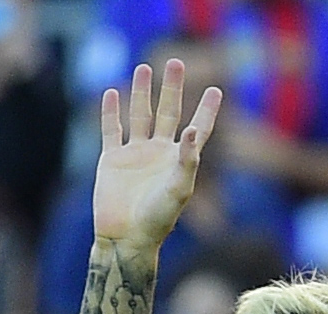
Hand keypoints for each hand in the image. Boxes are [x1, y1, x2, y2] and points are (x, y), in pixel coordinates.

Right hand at [93, 59, 221, 248]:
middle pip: (168, 113)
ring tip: (144, 68)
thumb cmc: (158, 219)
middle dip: (172, 88)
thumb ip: (188, 160)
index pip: (197, 129)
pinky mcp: (112, 160)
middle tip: (176, 62)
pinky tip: (111, 93)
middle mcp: (159, 154)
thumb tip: (192, 129)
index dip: (206, 110)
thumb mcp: (179, 189)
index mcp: (179, 161)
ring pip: (140, 115)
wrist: (126, 238)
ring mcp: (135, 155)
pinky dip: (111, 112)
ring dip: (142, 92)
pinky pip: (112, 130)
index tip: (216, 90)